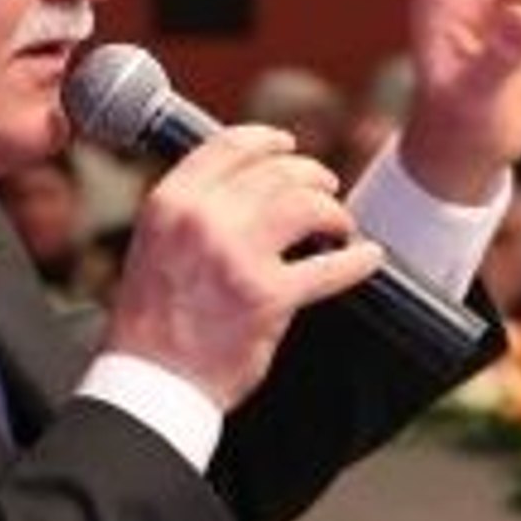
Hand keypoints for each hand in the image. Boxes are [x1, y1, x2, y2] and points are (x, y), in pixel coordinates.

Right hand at [102, 126, 382, 409]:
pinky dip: (357, 260)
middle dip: (311, 176)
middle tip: (326, 188)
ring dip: (333, 211)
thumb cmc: (152, 318)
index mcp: (170, 202)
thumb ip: (192, 209)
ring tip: (339, 226)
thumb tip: (247, 183)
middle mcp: (202, 220)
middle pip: (276, 171)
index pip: (229, 146)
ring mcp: (237, 256)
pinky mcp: (269, 296)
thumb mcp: (154, 242)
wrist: (152, 380)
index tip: (287, 145)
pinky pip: (330, 267)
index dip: (267, 140)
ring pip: (307, 205)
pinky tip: (368, 257)